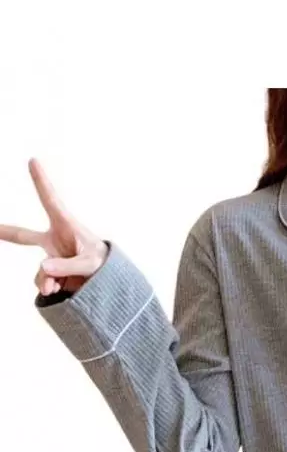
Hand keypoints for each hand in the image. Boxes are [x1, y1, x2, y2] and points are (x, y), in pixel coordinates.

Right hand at [0, 158, 107, 296]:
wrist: (111, 284)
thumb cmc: (105, 265)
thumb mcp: (90, 264)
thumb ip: (67, 266)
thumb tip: (42, 268)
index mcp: (65, 226)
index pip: (50, 201)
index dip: (41, 181)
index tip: (33, 161)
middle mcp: (54, 240)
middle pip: (24, 235)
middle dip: (6, 231)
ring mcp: (52, 258)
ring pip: (39, 271)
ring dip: (47, 281)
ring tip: (60, 286)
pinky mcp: (52, 274)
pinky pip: (43, 283)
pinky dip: (49, 288)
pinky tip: (58, 290)